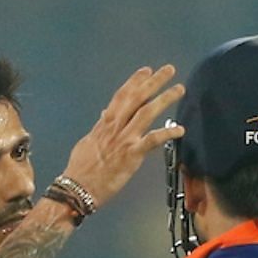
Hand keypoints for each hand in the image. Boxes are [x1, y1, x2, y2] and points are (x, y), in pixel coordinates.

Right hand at [59, 65, 185, 205]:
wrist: (77, 187)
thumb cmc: (81, 168)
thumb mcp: (88, 141)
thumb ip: (100, 127)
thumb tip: (104, 114)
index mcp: (105, 123)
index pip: (121, 95)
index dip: (135, 81)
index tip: (146, 70)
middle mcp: (115, 126)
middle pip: (136, 97)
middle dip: (153, 81)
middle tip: (168, 69)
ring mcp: (124, 139)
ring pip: (146, 112)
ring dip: (164, 99)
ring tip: (179, 89)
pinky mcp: (132, 154)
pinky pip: (152, 140)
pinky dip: (167, 133)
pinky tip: (180, 130)